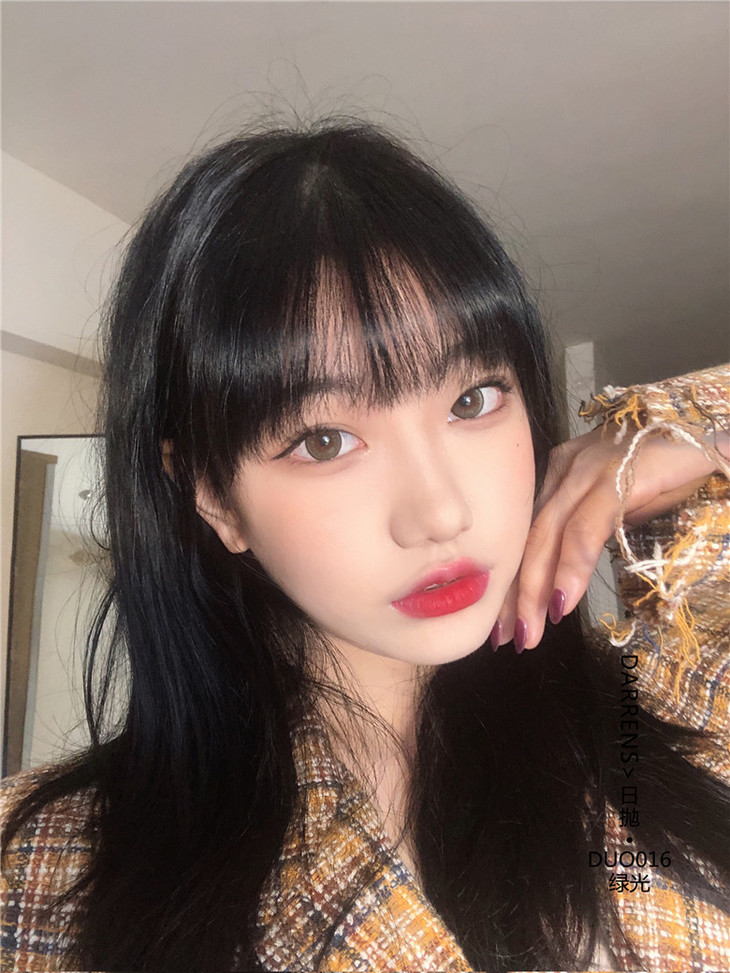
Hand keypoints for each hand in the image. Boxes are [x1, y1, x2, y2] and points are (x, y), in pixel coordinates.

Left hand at [495, 421, 727, 651]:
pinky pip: (586, 528)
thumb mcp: (624, 504)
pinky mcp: (617, 476)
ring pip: (548, 535)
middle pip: (530, 537)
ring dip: (536, 589)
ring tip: (531, 632)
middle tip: (507, 639)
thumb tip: (569, 571)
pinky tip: (562, 601)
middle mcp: (567, 468)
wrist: (709, 434)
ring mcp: (589, 468)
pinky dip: (571, 567)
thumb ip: (593, 528)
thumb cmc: (674, 468)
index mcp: (563, 474)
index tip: (504, 621)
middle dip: (515, 593)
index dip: (514, 578)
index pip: (529, 533)